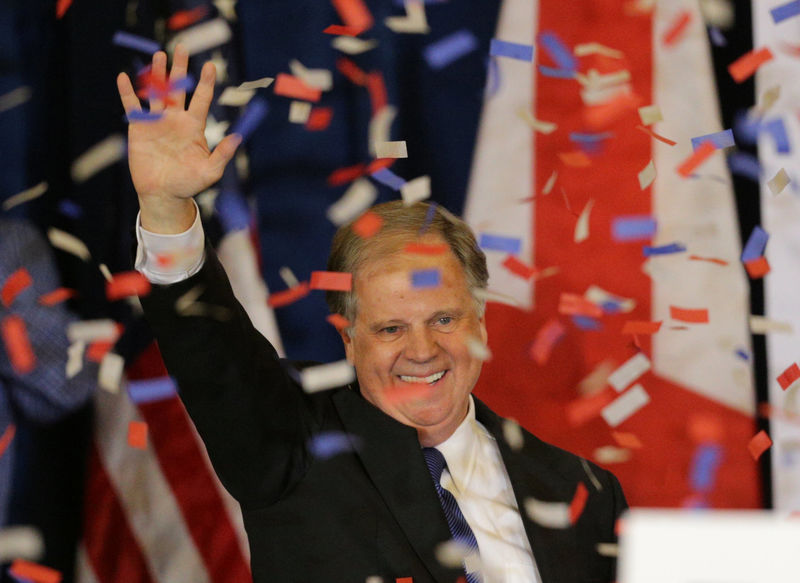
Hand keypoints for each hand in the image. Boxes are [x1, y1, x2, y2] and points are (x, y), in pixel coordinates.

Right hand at [116, 45, 241, 232]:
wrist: (163, 194)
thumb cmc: (188, 184)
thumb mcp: (210, 172)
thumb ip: (223, 155)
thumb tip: (238, 137)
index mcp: (194, 126)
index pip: (201, 99)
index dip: (206, 83)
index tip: (211, 66)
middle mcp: (176, 119)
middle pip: (179, 88)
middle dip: (180, 68)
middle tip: (182, 47)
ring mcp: (157, 121)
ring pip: (157, 92)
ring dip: (157, 74)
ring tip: (159, 55)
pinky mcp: (139, 128)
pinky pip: (133, 106)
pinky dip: (128, 92)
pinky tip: (124, 77)